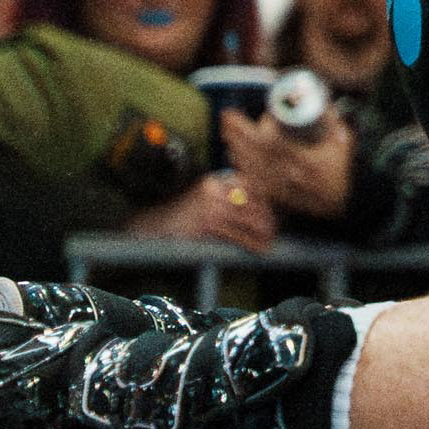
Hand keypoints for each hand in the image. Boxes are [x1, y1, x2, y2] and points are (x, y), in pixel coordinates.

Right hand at [129, 175, 277, 251]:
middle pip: (253, 202)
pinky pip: (236, 234)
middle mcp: (215, 189)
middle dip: (267, 218)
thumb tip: (263, 209)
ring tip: (269, 242)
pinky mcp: (207, 223)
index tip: (273, 213)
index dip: (265, 200)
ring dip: (263, 232)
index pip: (252, 185)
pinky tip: (258, 249)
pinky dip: (250, 243)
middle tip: (274, 230)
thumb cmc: (184, 215)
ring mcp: (211, 206)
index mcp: (216, 180)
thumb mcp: (207, 199)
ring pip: (248, 218)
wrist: (154, 226)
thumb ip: (230, 199)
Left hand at [220, 106, 351, 219]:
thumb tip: (321, 100)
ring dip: (236, 148)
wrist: (344, 201)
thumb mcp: (343, 142)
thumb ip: (332, 120)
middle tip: (227, 117)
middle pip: (256, 153)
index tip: (261, 114)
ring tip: (226, 132)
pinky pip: (252, 181)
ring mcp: (281, 187)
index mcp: (307, 161)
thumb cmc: (342, 169)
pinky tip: (233, 155)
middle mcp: (290, 175)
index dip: (262, 128)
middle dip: (238, 134)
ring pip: (251, 167)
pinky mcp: (276, 196)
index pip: (276, 143)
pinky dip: (241, 167)